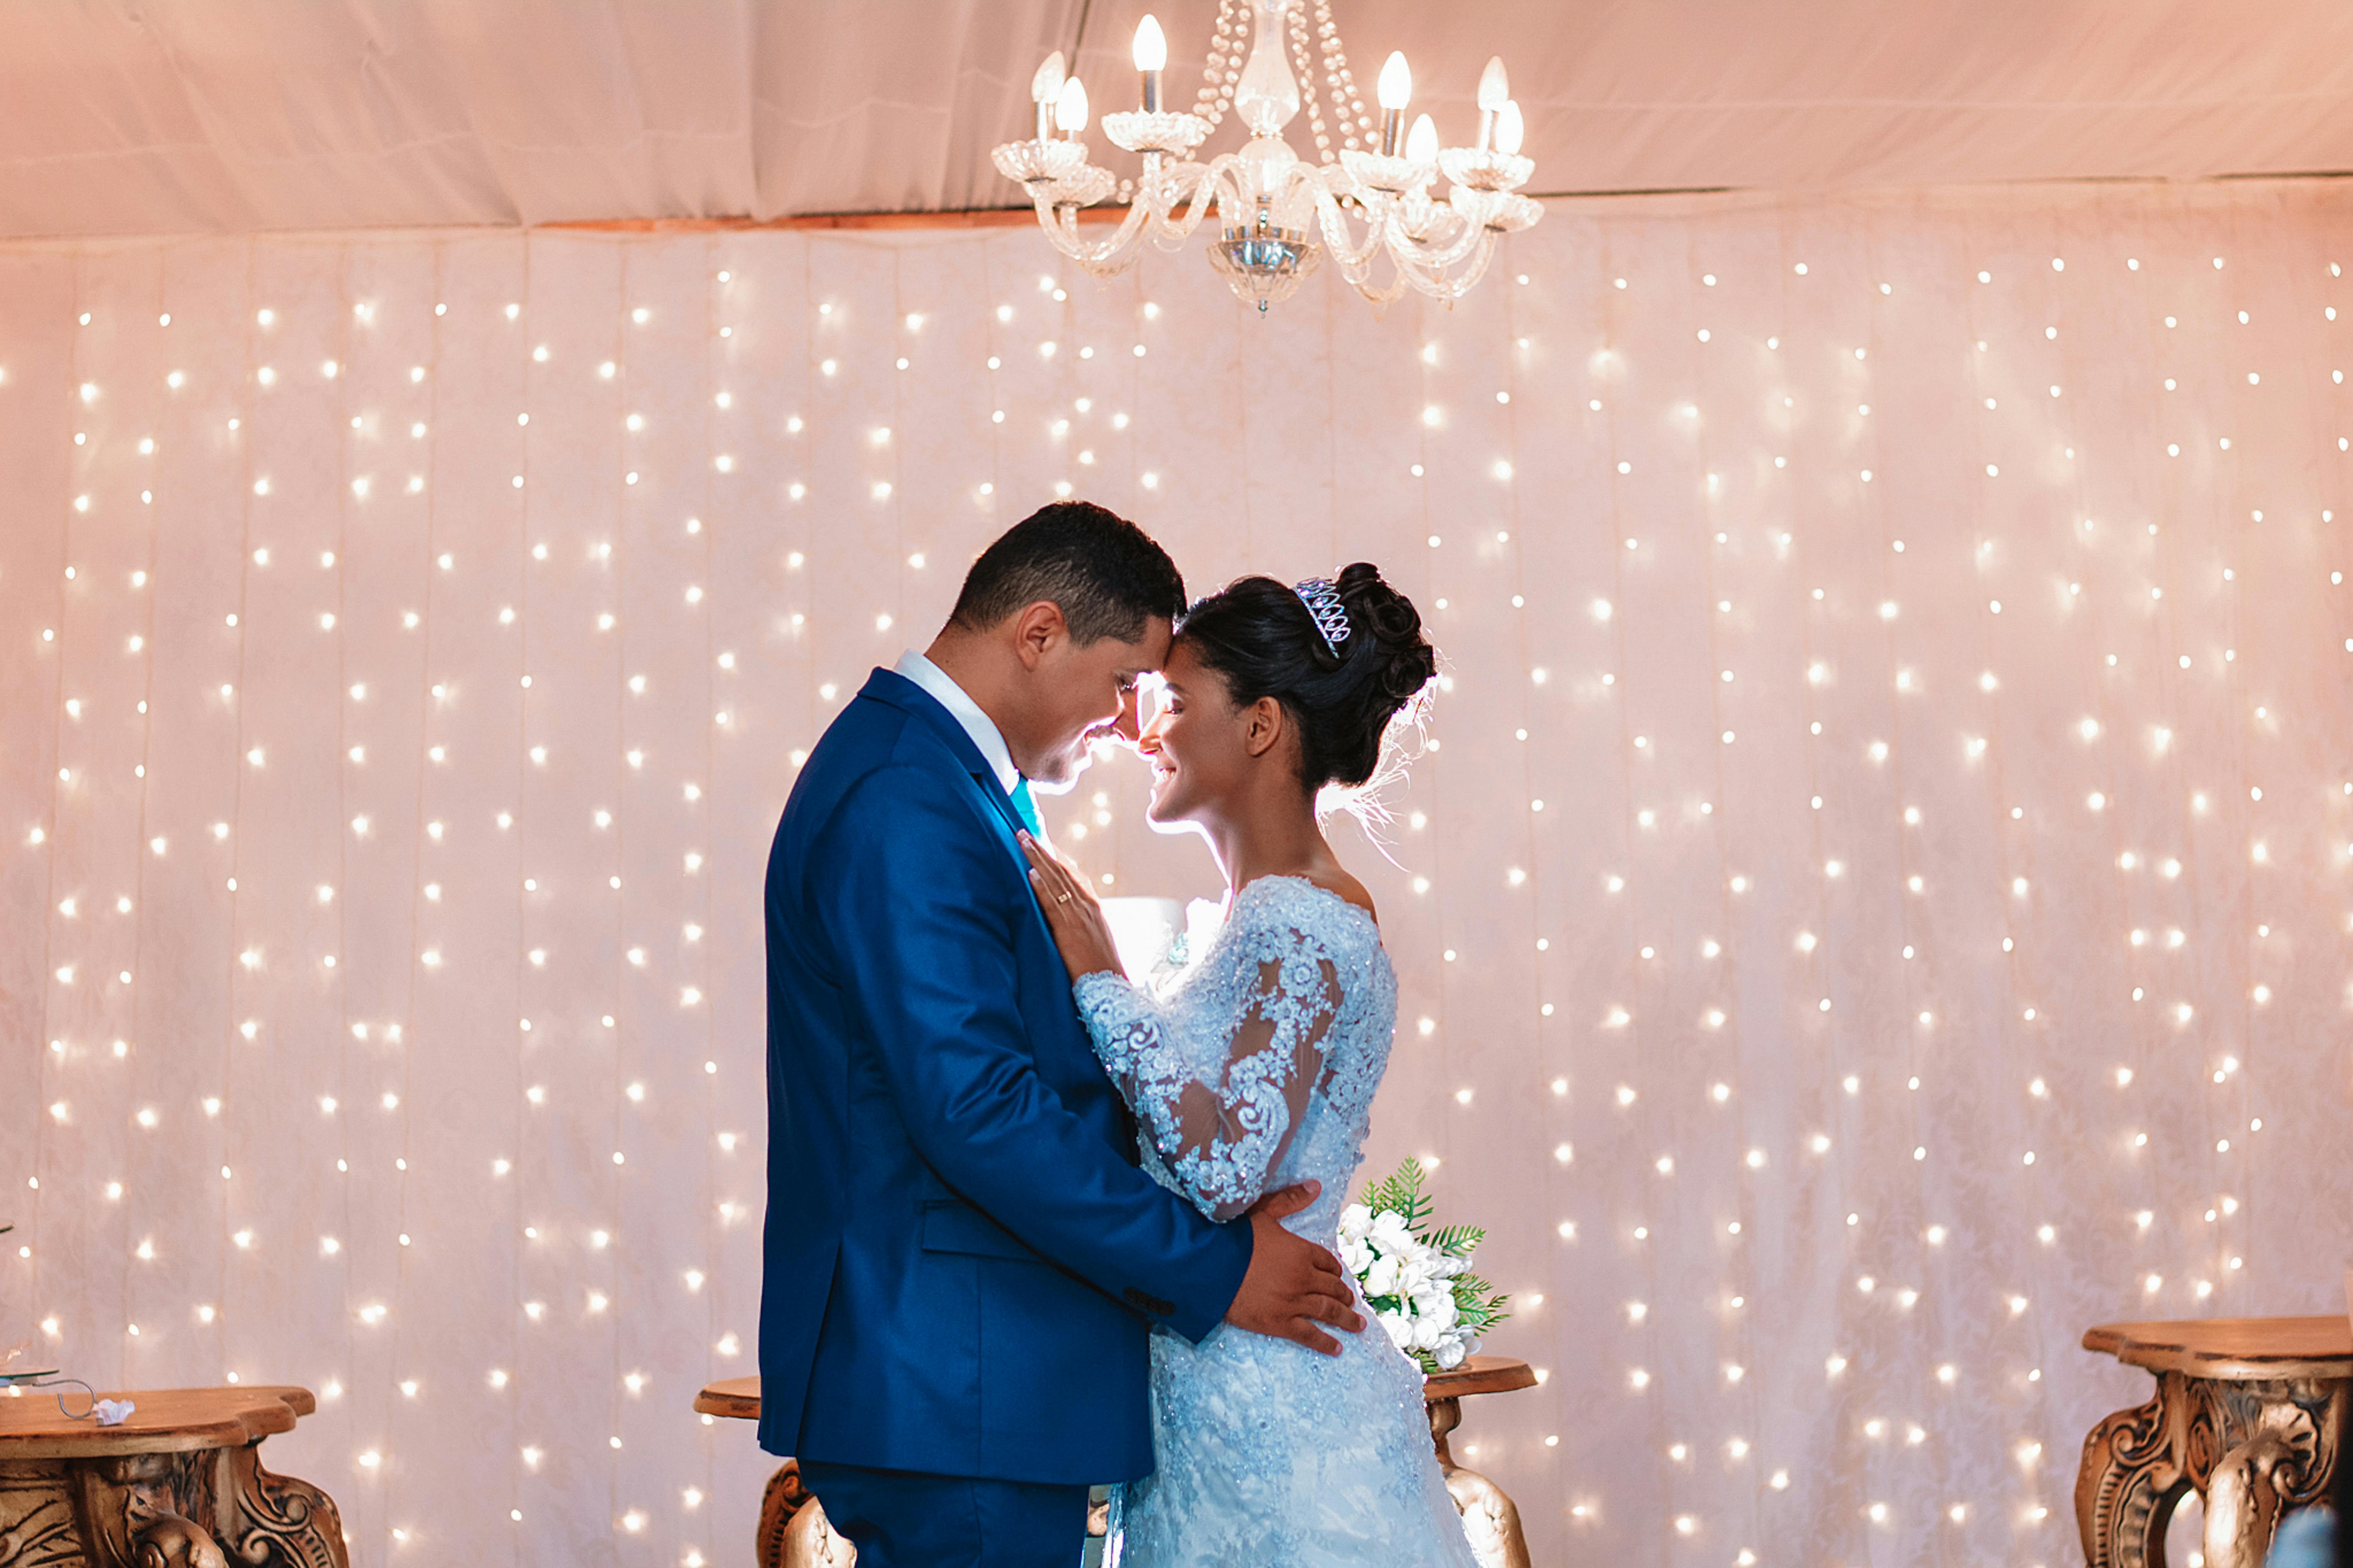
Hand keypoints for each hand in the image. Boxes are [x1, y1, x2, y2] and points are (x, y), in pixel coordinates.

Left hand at [1019, 831, 1125, 982]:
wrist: (1110, 984)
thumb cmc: (1100, 966)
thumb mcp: (1092, 937)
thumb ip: (1078, 922)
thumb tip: (1061, 915)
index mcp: (1093, 907)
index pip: (1073, 875)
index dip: (1056, 858)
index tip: (1042, 844)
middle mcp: (1087, 905)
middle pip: (1062, 871)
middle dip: (1042, 851)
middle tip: (1024, 833)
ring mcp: (1079, 915)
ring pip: (1056, 880)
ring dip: (1038, 859)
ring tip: (1023, 842)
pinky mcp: (1069, 929)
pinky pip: (1054, 903)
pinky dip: (1042, 886)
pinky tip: (1031, 873)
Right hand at [1222, 1180, 1363, 1354]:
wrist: (1210, 1267)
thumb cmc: (1234, 1237)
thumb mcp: (1263, 1212)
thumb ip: (1290, 1200)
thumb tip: (1316, 1185)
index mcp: (1302, 1251)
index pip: (1327, 1261)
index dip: (1334, 1268)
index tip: (1337, 1275)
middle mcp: (1304, 1278)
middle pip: (1332, 1287)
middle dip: (1344, 1294)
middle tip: (1352, 1302)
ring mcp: (1294, 1302)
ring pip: (1328, 1311)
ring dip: (1346, 1318)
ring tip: (1358, 1325)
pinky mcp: (1279, 1322)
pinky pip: (1309, 1335)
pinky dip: (1325, 1342)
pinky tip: (1337, 1347)